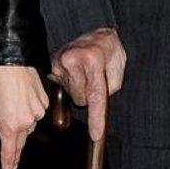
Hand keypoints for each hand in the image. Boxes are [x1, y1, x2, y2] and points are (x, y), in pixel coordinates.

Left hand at [0, 64, 48, 168]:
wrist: (10, 60)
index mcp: (10, 125)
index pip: (9, 154)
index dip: (7, 168)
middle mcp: (27, 122)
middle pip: (20, 142)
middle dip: (13, 145)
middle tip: (7, 147)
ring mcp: (38, 112)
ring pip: (29, 126)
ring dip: (20, 123)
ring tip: (9, 107)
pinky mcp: (45, 103)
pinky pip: (36, 113)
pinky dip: (29, 111)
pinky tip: (20, 101)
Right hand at [51, 26, 125, 142]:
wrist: (98, 33)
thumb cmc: (110, 51)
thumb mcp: (118, 70)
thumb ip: (109, 90)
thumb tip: (95, 103)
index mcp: (92, 60)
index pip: (94, 95)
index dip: (96, 118)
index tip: (96, 135)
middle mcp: (72, 60)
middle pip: (80, 98)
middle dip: (88, 95)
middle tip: (94, 79)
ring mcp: (59, 62)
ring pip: (71, 94)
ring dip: (79, 88)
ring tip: (85, 73)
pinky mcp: (51, 65)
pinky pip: (61, 86)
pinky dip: (70, 83)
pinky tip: (74, 72)